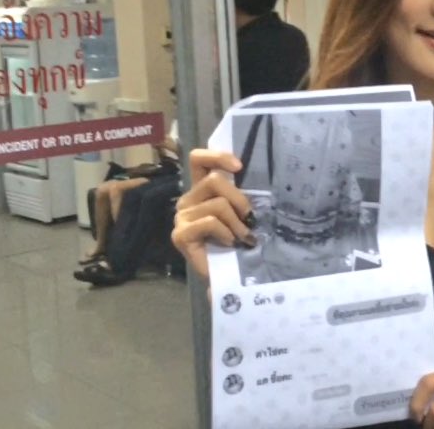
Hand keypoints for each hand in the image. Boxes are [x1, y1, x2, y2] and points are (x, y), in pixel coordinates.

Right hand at [172, 149, 255, 279]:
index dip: (217, 156)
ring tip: (241, 238)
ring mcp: (182, 218)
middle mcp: (187, 201)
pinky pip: (210, 222)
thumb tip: (252, 177)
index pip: (198, 160)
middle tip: (249, 220)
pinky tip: (228, 244)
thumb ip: (239, 196)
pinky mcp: (180, 235)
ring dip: (237, 223)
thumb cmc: (236, 243)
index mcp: (200, 191)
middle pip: (215, 181)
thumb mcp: (240, 213)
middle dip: (239, 199)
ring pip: (218, 204)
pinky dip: (226, 233)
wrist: (227, 277)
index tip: (239, 167)